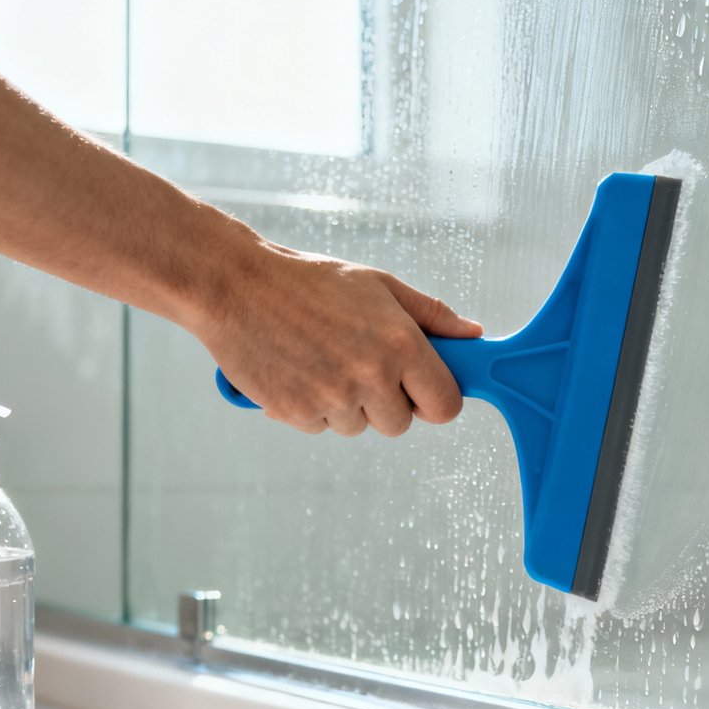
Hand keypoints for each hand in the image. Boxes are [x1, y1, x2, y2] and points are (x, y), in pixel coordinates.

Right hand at [196, 235, 482, 436]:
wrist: (236, 287)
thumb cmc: (310, 281)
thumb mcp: (378, 285)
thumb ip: (431, 314)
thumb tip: (473, 335)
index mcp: (399, 344)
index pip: (445, 406)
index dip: (435, 399)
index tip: (423, 388)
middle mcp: (369, 377)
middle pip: (401, 424)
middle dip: (388, 401)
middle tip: (361, 362)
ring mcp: (331, 400)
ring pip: (359, 427)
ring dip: (349, 404)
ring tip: (323, 358)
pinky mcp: (296, 414)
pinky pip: (321, 427)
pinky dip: (314, 406)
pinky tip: (299, 368)